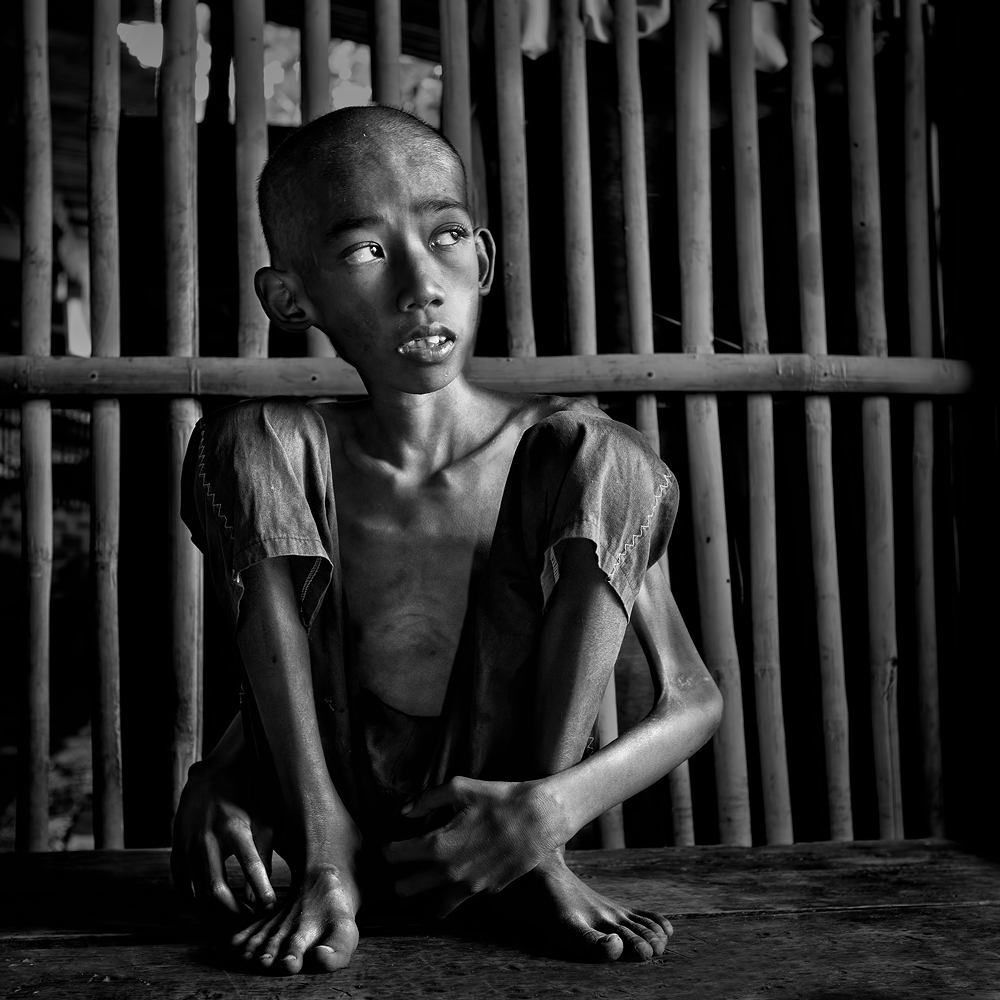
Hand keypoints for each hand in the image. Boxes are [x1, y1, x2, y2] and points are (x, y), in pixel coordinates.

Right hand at [171, 758, 276, 920]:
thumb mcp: (263, 821)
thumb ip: (264, 858)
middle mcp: (206, 838)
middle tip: (252, 919)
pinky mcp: (176, 854)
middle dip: (235, 913)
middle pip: (215, 890)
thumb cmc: (245, 803)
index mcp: (234, 827)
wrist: (209, 779)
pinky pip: (183, 891)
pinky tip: (214, 910)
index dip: (261, 891)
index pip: (250, 866)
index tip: (271, 907)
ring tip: (236, 919)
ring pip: (196, 896)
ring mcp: (186, 848)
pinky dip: (198, 907)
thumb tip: (262, 900)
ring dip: (216, 915)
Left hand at [383, 776, 560, 916]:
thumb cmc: (499, 799)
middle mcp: (449, 872)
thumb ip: (427, 799)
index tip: (392, 843)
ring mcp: (468, 886)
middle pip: (405, 889)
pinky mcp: (486, 891)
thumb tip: (405, 811)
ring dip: (423, 895)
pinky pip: (459, 899)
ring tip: (424, 878)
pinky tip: (456, 874)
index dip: (388, 848)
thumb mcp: (459, 788)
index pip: (395, 856)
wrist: (538, 818)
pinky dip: (451, 892)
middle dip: (399, 876)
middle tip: (406, 864)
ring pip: (431, 907)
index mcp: (438, 845)